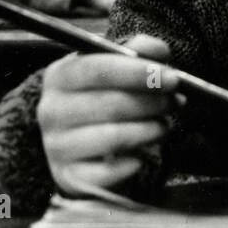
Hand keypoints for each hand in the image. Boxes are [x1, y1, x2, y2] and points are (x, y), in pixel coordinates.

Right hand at [37, 34, 178, 195]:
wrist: (79, 141)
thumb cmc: (104, 96)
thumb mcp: (117, 66)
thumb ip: (140, 51)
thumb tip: (158, 51)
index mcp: (60, 76)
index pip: (98, 68)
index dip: (138, 72)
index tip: (173, 78)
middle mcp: (51, 110)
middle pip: (111, 104)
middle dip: (152, 102)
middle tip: (177, 101)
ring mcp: (56, 146)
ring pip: (114, 137)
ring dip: (149, 130)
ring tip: (164, 125)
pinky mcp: (68, 176)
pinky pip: (107, 173)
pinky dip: (131, 164)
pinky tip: (141, 156)